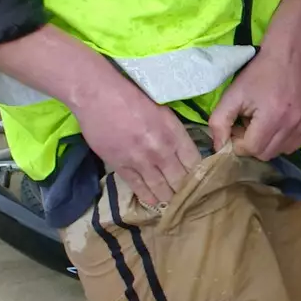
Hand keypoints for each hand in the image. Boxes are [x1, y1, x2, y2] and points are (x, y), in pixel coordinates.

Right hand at [71, 72, 200, 207]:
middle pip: (180, 180)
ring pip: (161, 188)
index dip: (200, 176)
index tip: (202, 184)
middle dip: (186, 192)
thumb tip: (182, 150)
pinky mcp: (121, 166)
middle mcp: (161, 150)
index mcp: (174, 133)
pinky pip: (138, 187)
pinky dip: (147, 197)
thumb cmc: (131, 95)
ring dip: (168, 198)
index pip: (195, 162)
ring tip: (174, 206)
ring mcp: (141, 161)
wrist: (98, 95)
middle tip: (190, 200)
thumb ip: (173, 132)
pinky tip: (154, 204)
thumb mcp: (162, 110)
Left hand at [207, 48, 300, 160]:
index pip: (252, 149)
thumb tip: (219, 148)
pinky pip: (293, 145)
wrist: (286, 58)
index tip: (237, 126)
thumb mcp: (231, 95)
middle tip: (248, 124)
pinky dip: (281, 140)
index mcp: (273, 117)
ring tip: (263, 122)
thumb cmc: (256, 75)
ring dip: (267, 142)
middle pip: (265, 154)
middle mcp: (293, 124)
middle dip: (252, 144)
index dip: (239, 142)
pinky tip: (277, 122)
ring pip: (279, 152)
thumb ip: (219, 123)